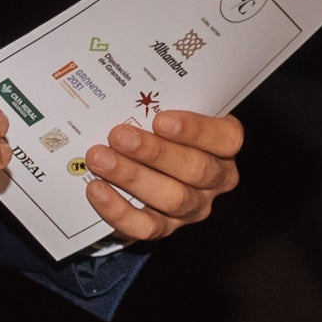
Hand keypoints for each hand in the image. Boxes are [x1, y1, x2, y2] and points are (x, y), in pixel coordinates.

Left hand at [79, 108, 244, 242]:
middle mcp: (215, 179)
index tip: (160, 120)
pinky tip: (96, 189)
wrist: (143, 173)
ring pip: (172, 198)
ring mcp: (192, 207)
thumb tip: (122, 92)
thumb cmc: (158, 134)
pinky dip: (118, 209)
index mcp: (222, 146)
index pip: (224, 138)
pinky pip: (145, 226)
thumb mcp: (165, 116)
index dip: (195, 130)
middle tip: (118, 136)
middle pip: (195, 169)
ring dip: (132, 177)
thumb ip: (156, 107)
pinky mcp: (165, 228)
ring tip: (100, 159)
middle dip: (154, 152)